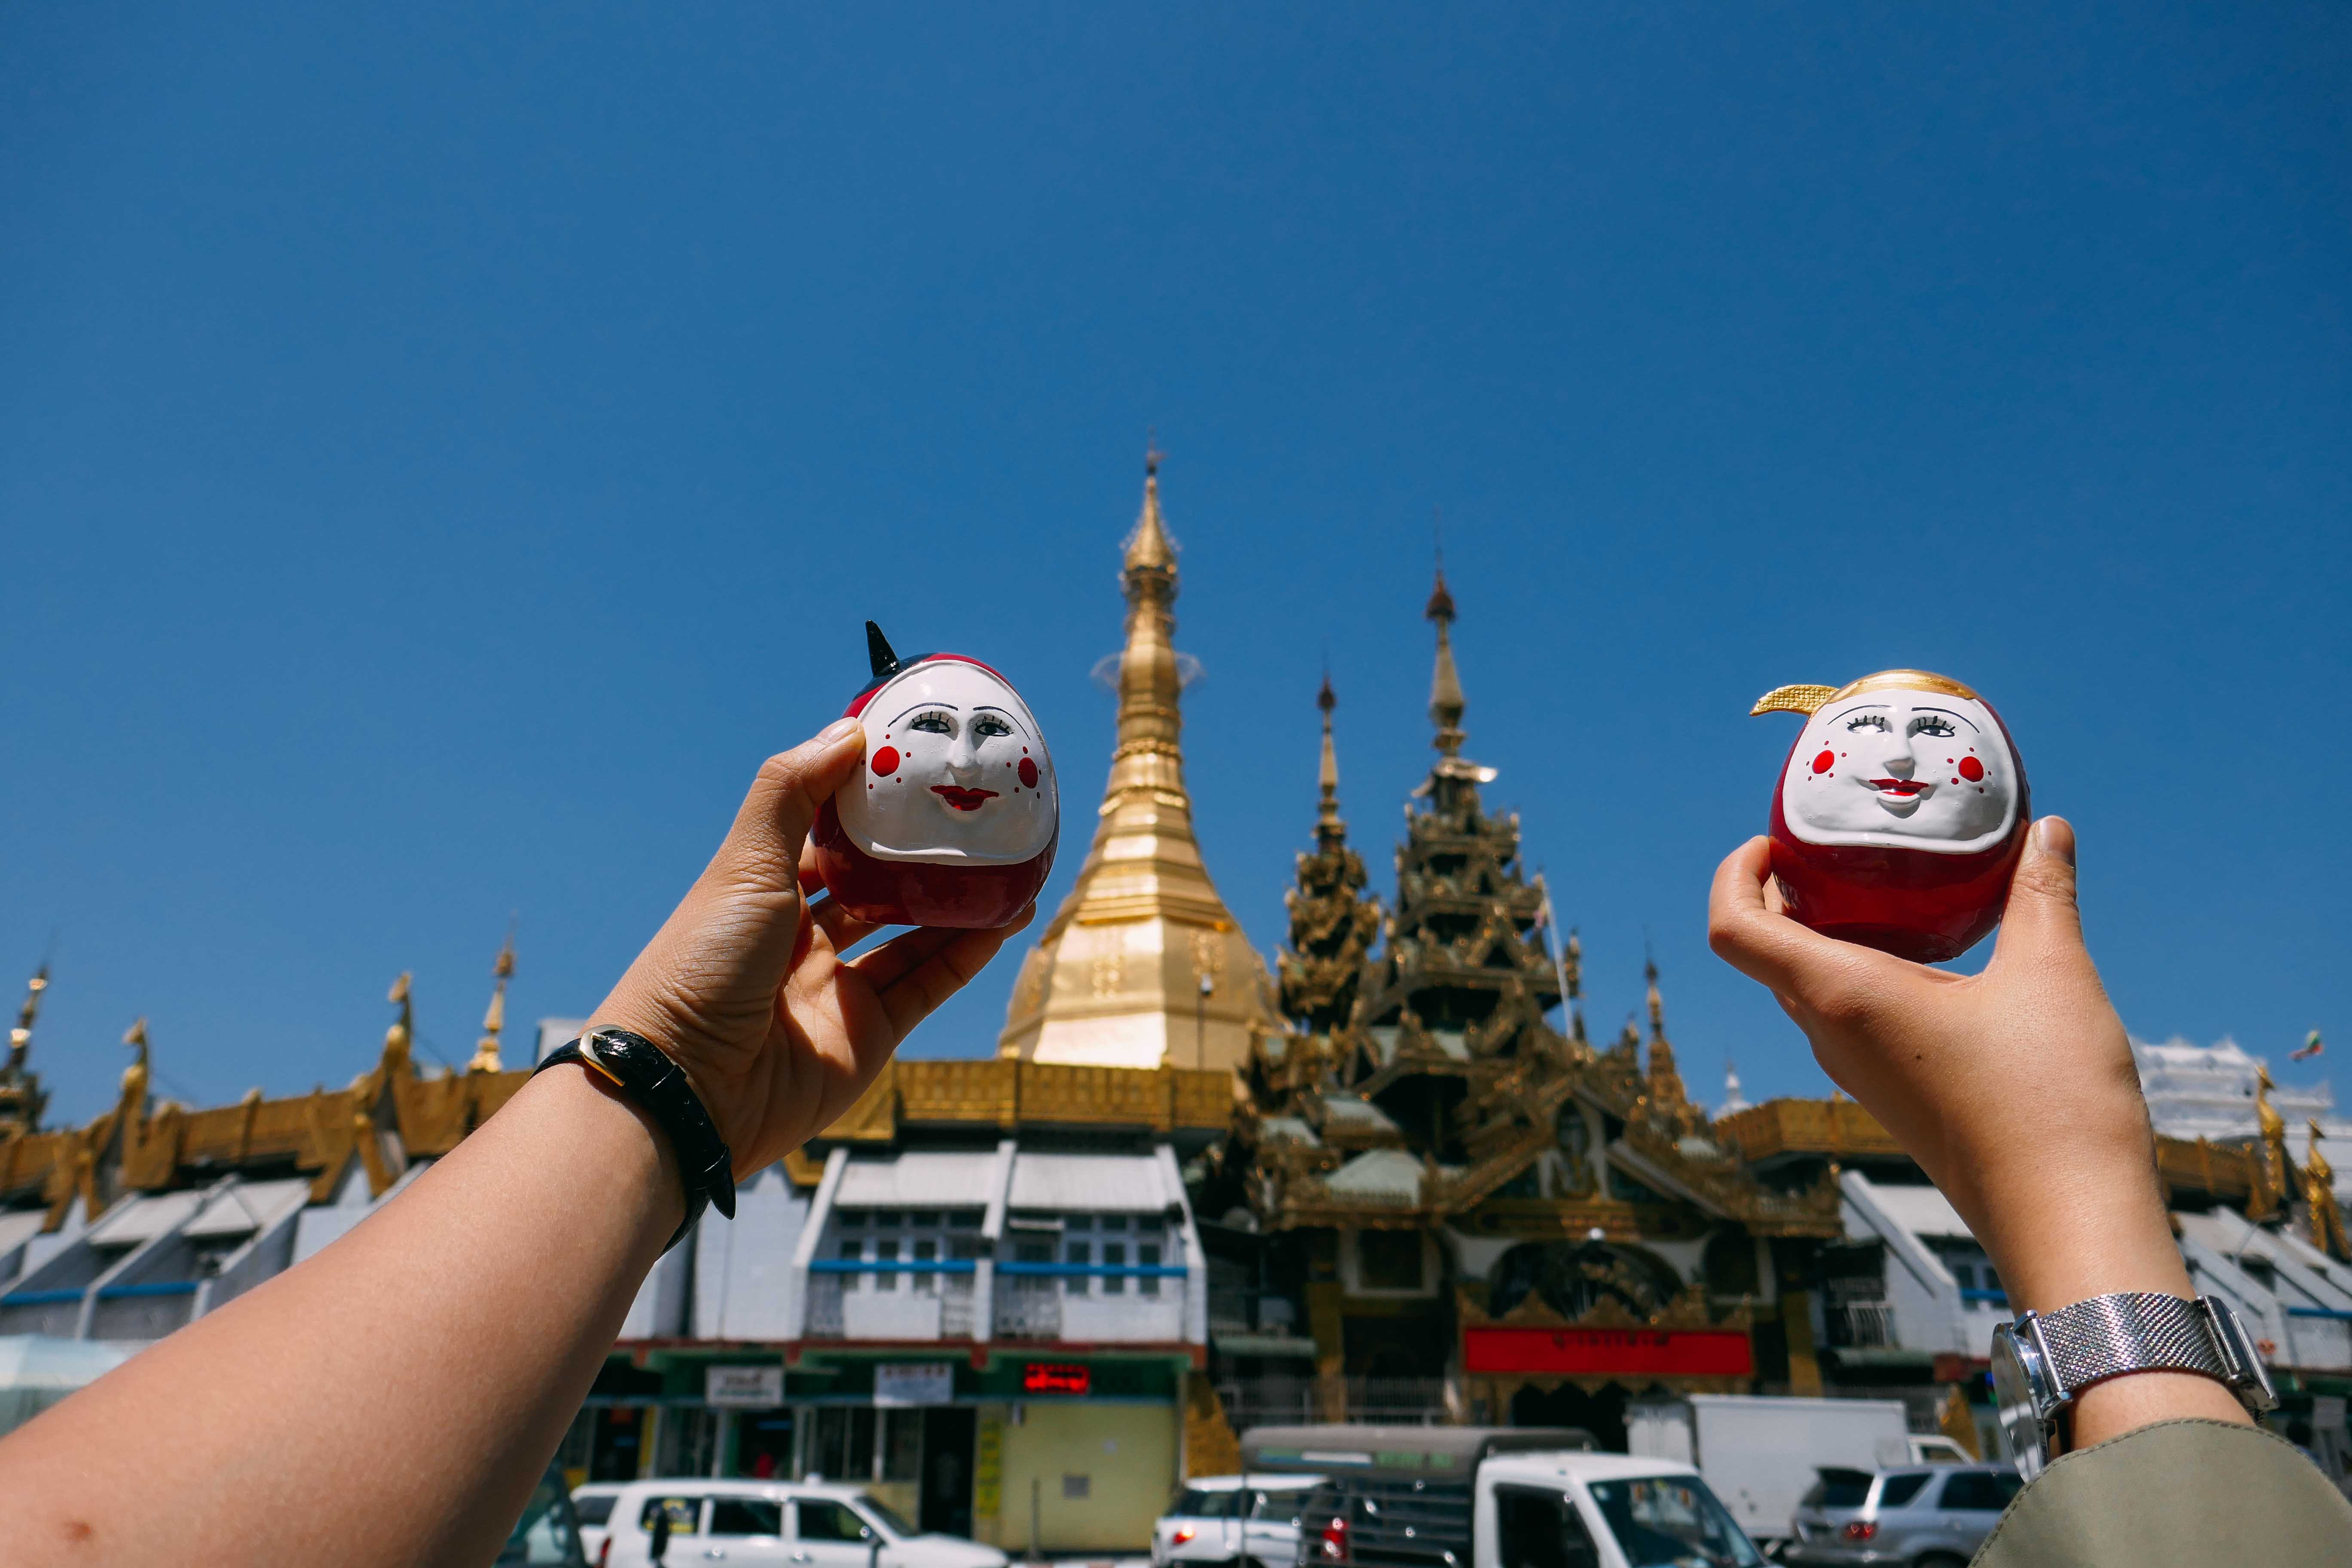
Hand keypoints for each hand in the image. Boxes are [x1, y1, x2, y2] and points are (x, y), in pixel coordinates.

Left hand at [590, 718, 1032, 1173]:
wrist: (686, 1087)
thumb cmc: (700, 964)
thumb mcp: (744, 863)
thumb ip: (794, 793)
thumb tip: (850, 729)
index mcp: (763, 897)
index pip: (825, 841)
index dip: (867, 808)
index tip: (915, 773)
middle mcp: (801, 943)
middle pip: (877, 890)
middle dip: (923, 859)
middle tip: (977, 820)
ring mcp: (836, 992)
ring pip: (912, 939)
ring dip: (960, 906)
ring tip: (1010, 866)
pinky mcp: (867, 1039)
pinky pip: (927, 988)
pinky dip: (966, 956)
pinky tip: (1002, 921)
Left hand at [1709, 816, 2244, 1440]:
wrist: (2068, 1220)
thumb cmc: (2052, 1102)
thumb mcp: (2053, 975)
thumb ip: (2042, 894)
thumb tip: (2049, 828)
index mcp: (1843, 998)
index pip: (1735, 929)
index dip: (1734, 874)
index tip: (1774, 842)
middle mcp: (1833, 1038)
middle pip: (1767, 953)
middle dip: (1782, 894)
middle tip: (1833, 851)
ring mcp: (1859, 1073)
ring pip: (1807, 989)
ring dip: (1823, 935)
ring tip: (1880, 890)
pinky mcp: (1891, 1096)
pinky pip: (1847, 1021)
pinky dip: (1860, 974)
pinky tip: (1924, 956)